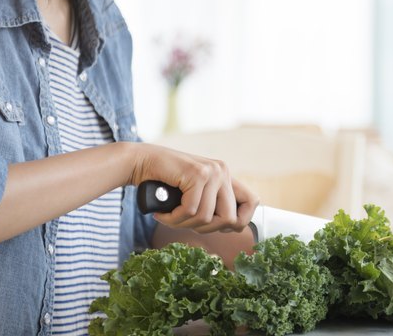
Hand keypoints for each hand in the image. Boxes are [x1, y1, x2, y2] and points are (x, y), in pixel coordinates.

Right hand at [128, 143, 258, 232]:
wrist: (140, 162)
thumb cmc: (164, 183)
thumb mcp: (195, 194)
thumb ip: (213, 204)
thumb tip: (234, 227)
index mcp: (225, 176)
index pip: (252, 202)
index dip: (239, 221)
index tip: (217, 226)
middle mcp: (222, 171)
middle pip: (230, 219)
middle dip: (206, 229)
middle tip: (186, 223)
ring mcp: (211, 172)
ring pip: (207, 218)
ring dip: (184, 224)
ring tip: (170, 217)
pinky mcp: (197, 174)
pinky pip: (191, 211)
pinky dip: (174, 218)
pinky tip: (163, 213)